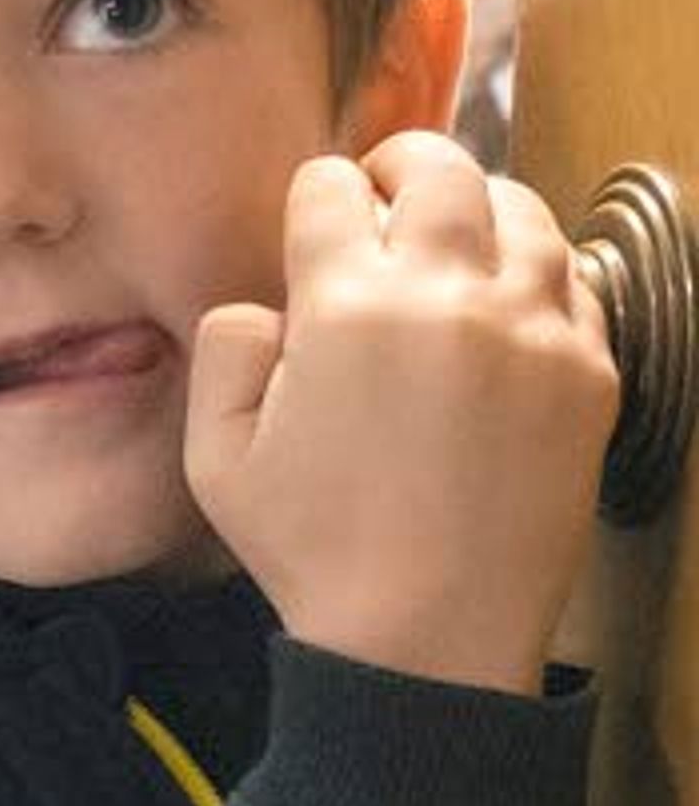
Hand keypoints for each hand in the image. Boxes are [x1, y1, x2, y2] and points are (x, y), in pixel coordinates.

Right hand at [187, 132, 617, 692]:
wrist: (430, 638)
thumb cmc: (315, 554)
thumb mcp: (217, 463)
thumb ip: (224, 355)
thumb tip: (263, 305)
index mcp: (347, 307)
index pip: (331, 190)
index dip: (317, 197)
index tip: (315, 222)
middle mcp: (450, 294)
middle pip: (440, 168)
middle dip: (404, 167)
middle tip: (389, 193)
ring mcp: (533, 326)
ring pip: (522, 208)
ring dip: (481, 210)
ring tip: (458, 242)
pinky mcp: (589, 367)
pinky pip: (575, 279)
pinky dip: (538, 273)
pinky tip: (508, 307)